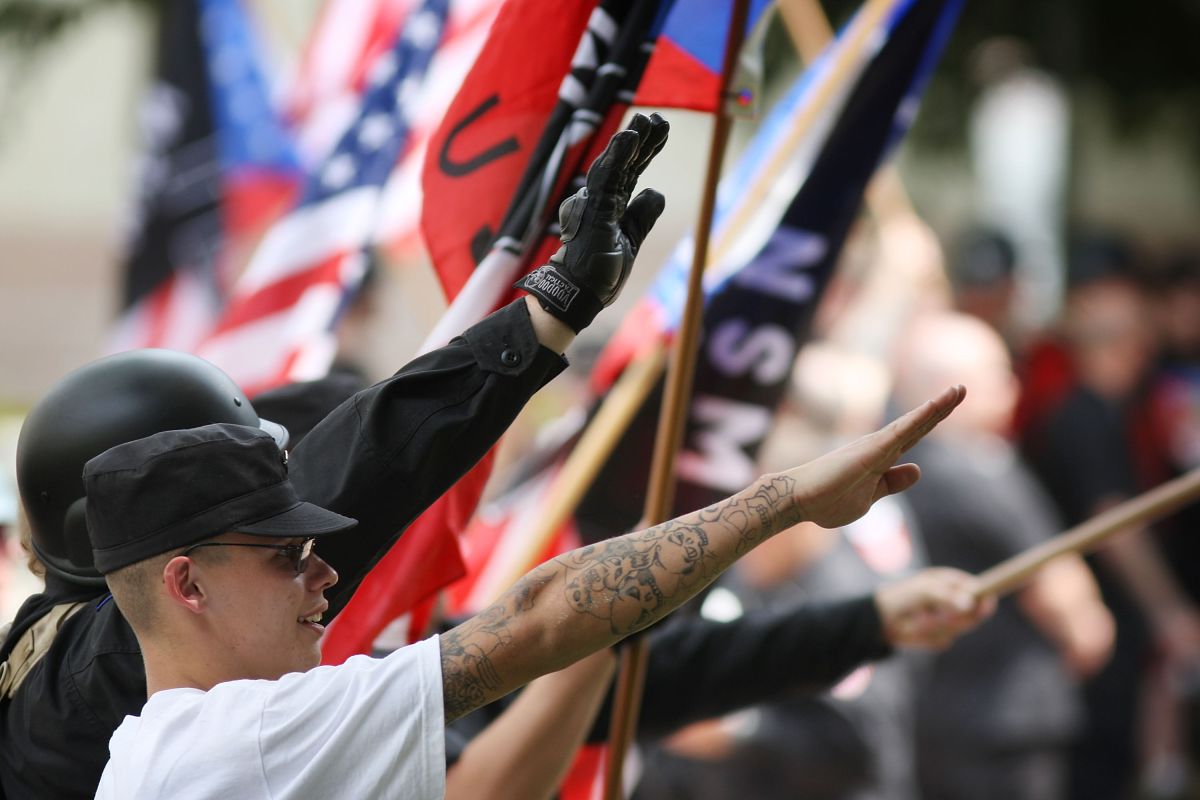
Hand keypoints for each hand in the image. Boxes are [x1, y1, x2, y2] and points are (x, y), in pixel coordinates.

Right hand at [515, 112, 668, 332]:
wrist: (579, 295)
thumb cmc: (598, 273)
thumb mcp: (630, 241)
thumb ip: (641, 216)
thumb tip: (655, 192)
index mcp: (609, 207)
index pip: (629, 172)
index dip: (645, 151)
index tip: (660, 131)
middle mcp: (599, 201)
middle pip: (624, 164)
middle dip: (643, 141)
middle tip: (659, 119)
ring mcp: (593, 204)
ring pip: (614, 166)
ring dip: (631, 141)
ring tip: (647, 120)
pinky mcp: (591, 211)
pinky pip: (605, 179)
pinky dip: (618, 156)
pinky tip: (629, 136)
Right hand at [782, 385, 964, 529]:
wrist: (799, 499)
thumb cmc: (827, 500)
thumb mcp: (870, 497)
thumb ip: (892, 483)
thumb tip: (917, 470)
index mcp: (881, 457)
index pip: (914, 435)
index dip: (933, 420)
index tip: (952, 404)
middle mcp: (880, 446)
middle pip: (918, 424)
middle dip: (942, 407)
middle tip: (962, 388)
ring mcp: (876, 447)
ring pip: (913, 423)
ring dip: (937, 407)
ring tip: (958, 390)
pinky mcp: (871, 451)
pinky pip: (901, 432)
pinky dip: (919, 418)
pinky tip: (935, 406)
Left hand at [875, 567, 994, 648]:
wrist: (880, 620)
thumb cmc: (901, 596)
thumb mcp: (921, 591)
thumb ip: (945, 596)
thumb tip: (969, 603)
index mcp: (952, 583)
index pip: (979, 590)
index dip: (985, 597)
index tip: (986, 603)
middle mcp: (955, 602)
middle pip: (972, 615)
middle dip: (951, 617)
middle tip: (929, 614)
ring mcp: (950, 621)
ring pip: (954, 629)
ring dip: (932, 625)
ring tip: (915, 618)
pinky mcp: (941, 637)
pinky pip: (941, 641)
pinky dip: (925, 636)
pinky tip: (913, 628)